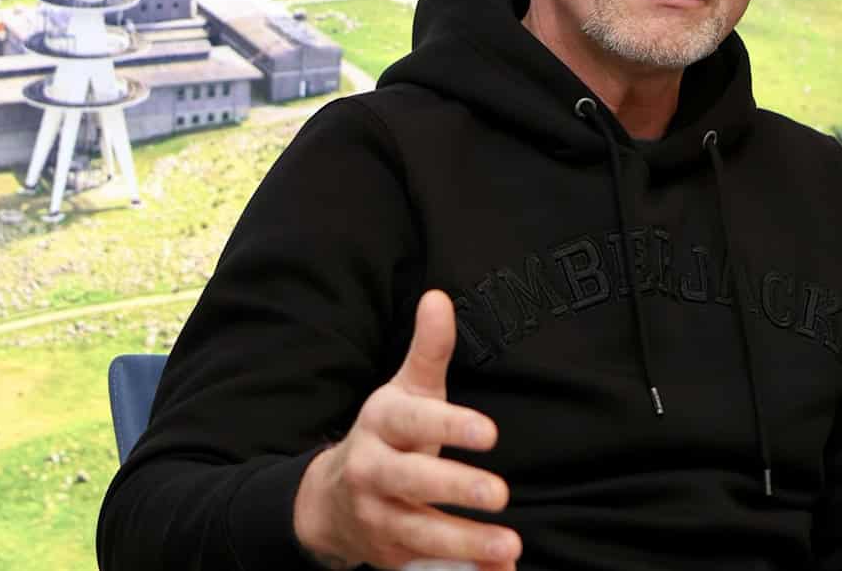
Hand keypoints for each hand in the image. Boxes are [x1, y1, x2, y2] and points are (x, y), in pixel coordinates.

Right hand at [293, 289, 520, 569]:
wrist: (331, 499)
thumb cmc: (387, 436)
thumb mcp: (404, 392)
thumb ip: (428, 349)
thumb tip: (439, 296)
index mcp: (380, 423)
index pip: (412, 423)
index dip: (449, 426)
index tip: (489, 431)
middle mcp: (373, 470)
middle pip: (413, 480)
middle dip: (456, 488)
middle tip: (501, 493)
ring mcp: (378, 516)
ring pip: (420, 531)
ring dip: (466, 541)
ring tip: (510, 545)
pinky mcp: (390, 552)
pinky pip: (428, 563)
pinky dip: (465, 570)